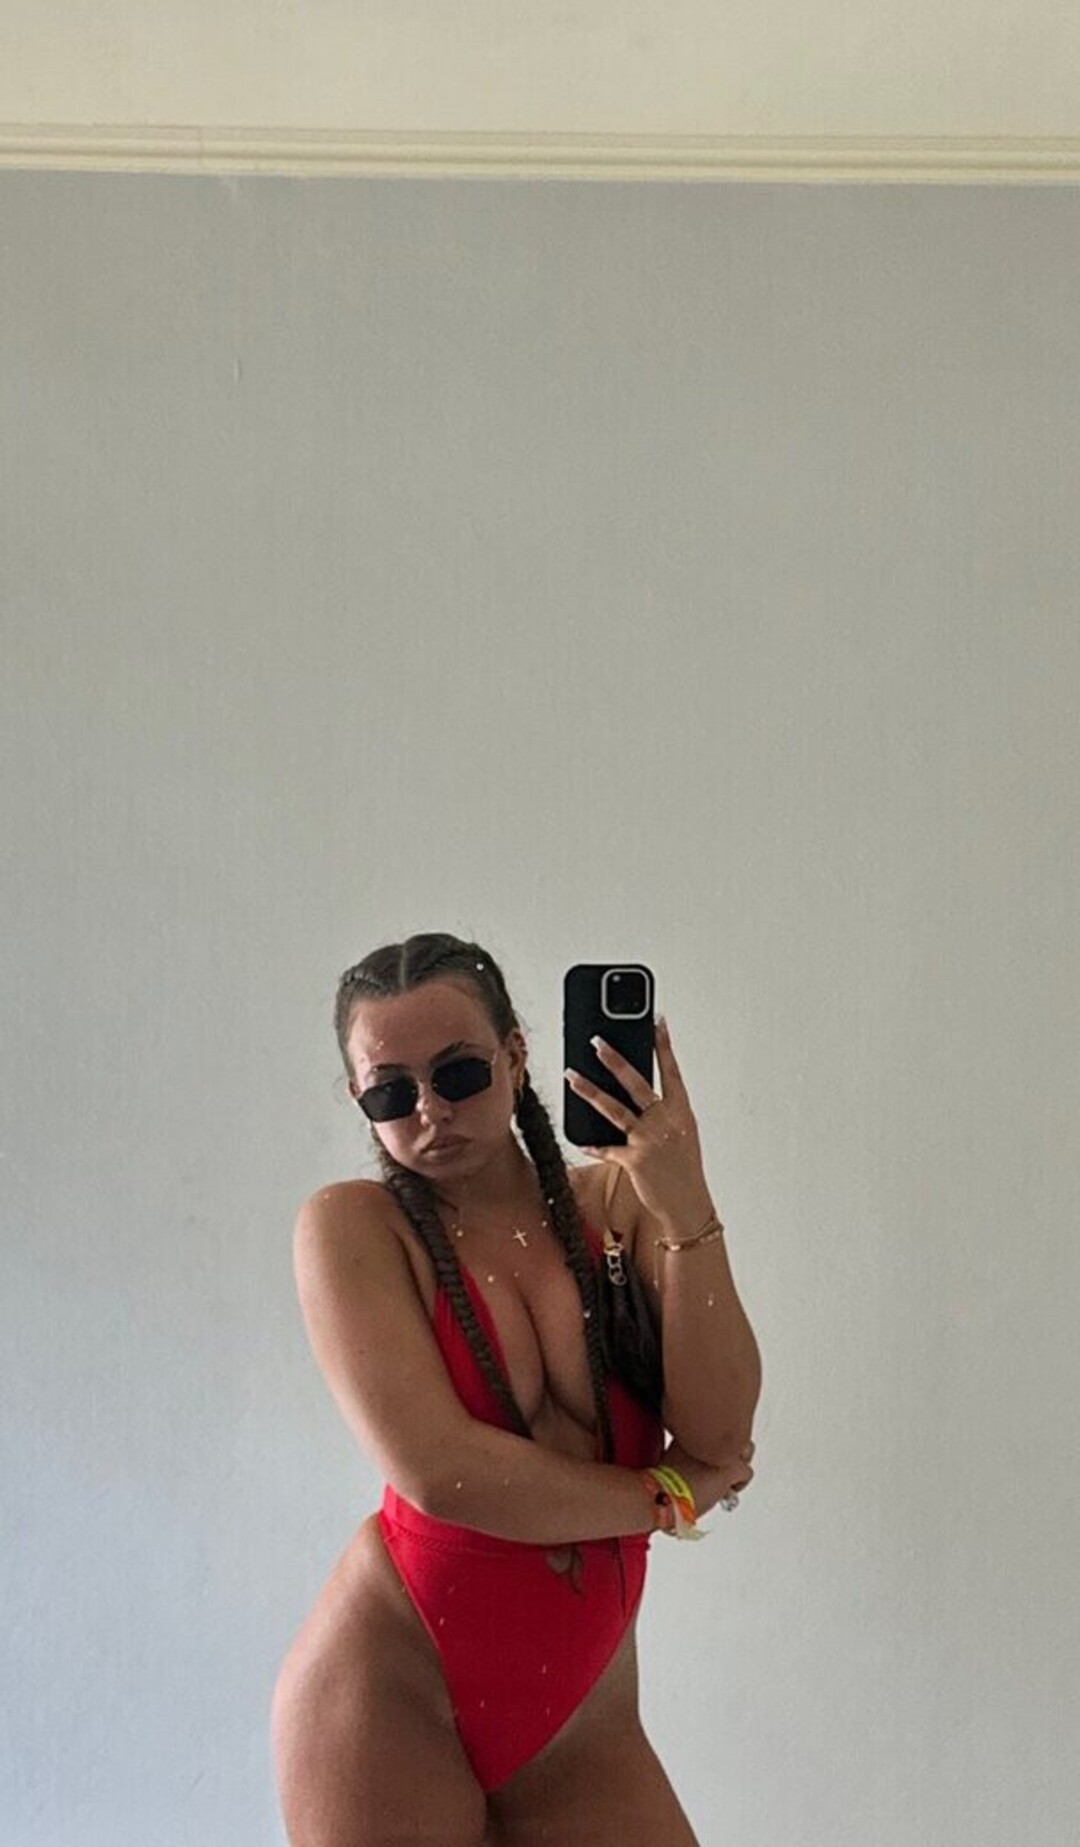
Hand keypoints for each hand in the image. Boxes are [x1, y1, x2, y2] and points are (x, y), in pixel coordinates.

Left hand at [565, 1016, 712, 1226]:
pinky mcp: (634, 1160)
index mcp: (681, 1112)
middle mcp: (665, 1122)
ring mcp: (649, 1140)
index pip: (671, 1071)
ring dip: (588, 1090)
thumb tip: (637, 1094)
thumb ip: (662, 1112)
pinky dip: (593, 1144)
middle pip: (636, 1083)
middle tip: (596, 1041)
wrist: (688, 1205)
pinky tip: (581, 1140)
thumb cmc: (684, 1168)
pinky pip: (606, 1148)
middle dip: (614, 1060)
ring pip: (613, 1109)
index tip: (657, 1021)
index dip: (664, 1045)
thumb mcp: (682, 1134)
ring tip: (571, 1075)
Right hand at [661, 1436, 754, 1517]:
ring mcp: (721, 1449)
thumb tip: (696, 1464)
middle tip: (724, 1465)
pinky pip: (747, 1473)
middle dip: (732, 1449)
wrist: (661, 1495)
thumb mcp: (670, 1457)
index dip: (716, 1441)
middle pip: (735, 1430)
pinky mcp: (730, 1467)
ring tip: (728, 1477)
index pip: (715, 1423)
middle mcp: (708, 1434)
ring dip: (739, 1462)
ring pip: (747, 1448)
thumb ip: (686, 1452)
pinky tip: (725, 1491)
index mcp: (690, 1427)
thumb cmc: (661, 1483)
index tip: (710, 1455)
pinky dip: (739, 1484)